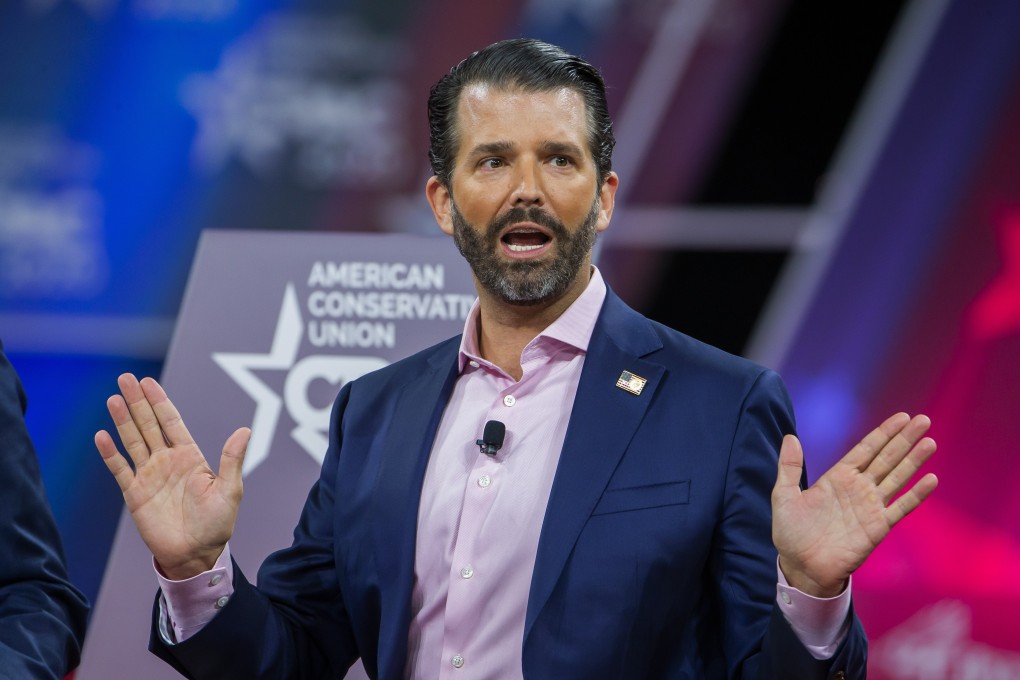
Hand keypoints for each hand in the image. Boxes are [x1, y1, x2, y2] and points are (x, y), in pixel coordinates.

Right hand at [95, 374, 249, 579]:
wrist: (196, 554)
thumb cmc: (217, 524)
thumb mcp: (230, 490)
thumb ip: (231, 459)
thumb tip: (244, 430)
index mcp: (190, 456)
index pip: (172, 421)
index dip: (160, 401)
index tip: (148, 382)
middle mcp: (167, 461)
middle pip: (149, 425)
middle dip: (137, 402)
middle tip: (125, 378)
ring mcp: (149, 476)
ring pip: (133, 441)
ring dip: (123, 421)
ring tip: (113, 398)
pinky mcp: (135, 494)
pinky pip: (120, 469)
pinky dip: (111, 454)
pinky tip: (102, 436)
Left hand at [772, 412, 937, 596]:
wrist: (801, 566)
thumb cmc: (791, 532)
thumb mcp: (784, 495)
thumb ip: (789, 467)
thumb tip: (790, 437)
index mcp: (837, 477)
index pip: (865, 449)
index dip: (883, 433)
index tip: (902, 417)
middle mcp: (858, 488)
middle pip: (886, 458)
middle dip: (904, 439)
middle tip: (923, 420)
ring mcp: (870, 507)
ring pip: (897, 478)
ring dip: (913, 461)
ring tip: (929, 442)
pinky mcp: (878, 527)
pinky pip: (900, 508)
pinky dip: (916, 495)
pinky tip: (930, 479)